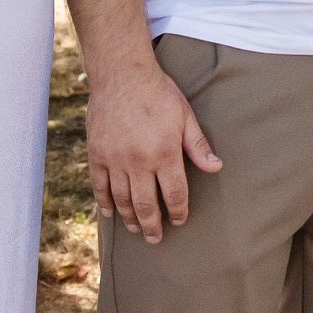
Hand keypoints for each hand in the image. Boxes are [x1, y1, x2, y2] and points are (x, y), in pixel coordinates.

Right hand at [87, 61, 221, 243]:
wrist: (122, 74)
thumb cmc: (158, 93)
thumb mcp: (185, 116)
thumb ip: (198, 146)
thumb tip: (216, 167)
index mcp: (165, 153)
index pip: (174, 194)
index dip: (178, 211)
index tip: (179, 220)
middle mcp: (139, 161)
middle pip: (146, 205)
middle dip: (152, 226)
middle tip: (155, 238)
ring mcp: (115, 159)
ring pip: (122, 200)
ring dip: (130, 218)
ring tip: (136, 229)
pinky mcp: (97, 154)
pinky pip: (99, 186)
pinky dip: (104, 202)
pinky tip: (110, 213)